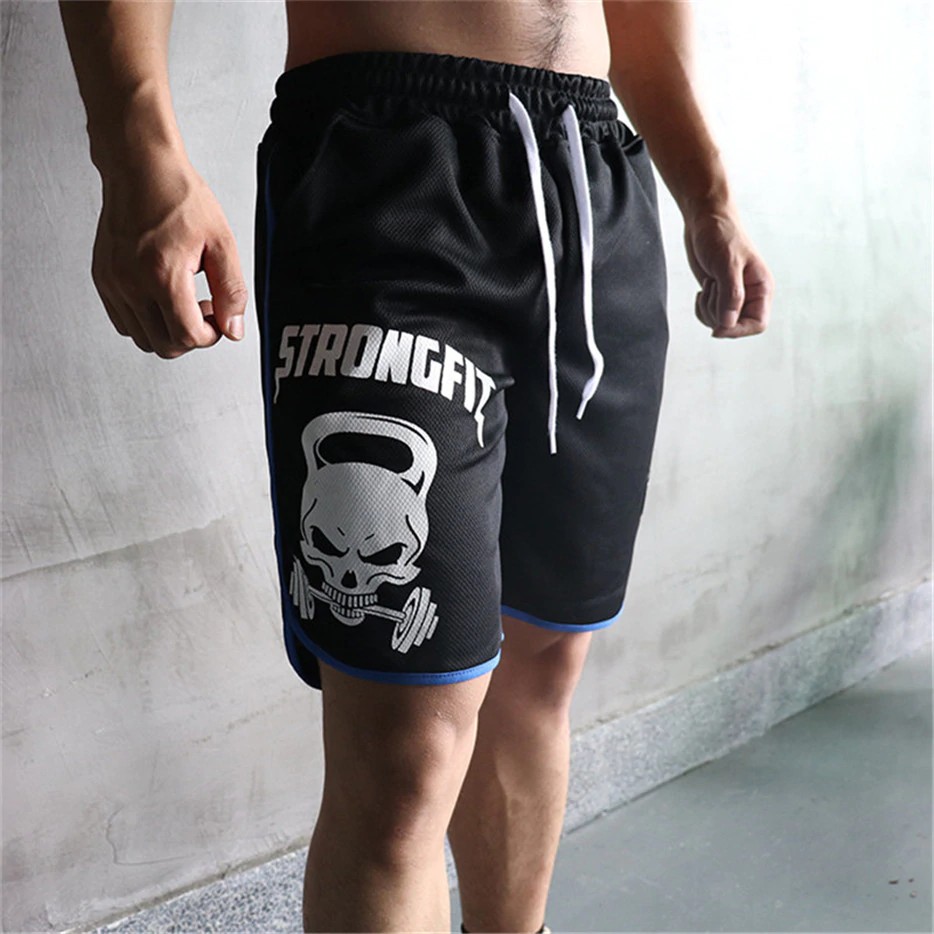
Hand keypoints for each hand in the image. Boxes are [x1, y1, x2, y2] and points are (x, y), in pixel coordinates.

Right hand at [92, 145, 247, 357]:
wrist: (140, 167)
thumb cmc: (178, 196)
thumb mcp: (221, 242)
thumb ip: (231, 290)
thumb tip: (233, 329)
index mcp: (161, 274)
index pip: (186, 336)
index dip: (209, 336)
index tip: (219, 319)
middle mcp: (130, 282)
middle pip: (163, 346)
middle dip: (190, 337)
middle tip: (204, 311)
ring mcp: (112, 282)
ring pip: (142, 338)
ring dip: (167, 331)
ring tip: (183, 301)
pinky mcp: (103, 278)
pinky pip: (123, 322)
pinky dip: (146, 321)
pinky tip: (162, 298)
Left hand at [682, 206, 773, 338]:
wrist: (705, 220)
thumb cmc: (721, 235)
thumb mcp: (727, 264)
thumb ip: (730, 296)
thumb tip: (728, 324)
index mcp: (762, 288)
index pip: (757, 324)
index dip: (738, 331)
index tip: (718, 328)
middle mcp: (750, 296)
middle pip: (734, 326)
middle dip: (717, 311)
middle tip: (712, 286)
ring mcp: (733, 297)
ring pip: (718, 323)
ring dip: (707, 307)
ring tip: (709, 282)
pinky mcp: (717, 295)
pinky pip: (708, 316)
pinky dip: (701, 307)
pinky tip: (703, 289)